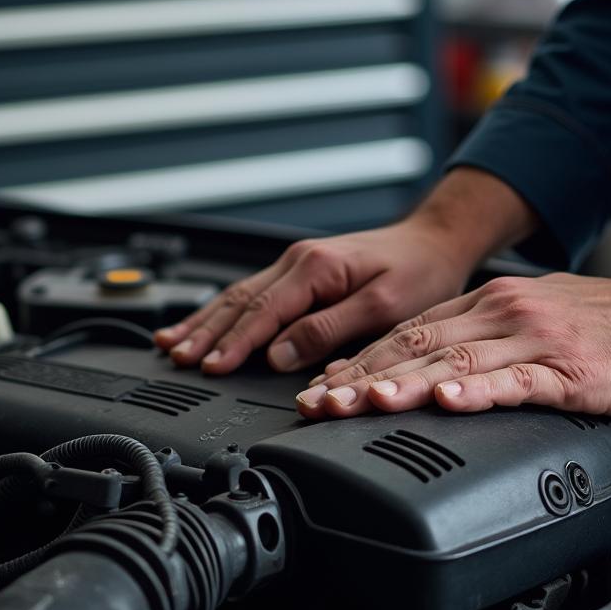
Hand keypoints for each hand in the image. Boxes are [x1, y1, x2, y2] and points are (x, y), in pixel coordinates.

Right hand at [154, 168, 538, 374]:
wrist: (436, 242)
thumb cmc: (419, 272)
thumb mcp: (382, 306)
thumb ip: (329, 330)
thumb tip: (280, 355)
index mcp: (317, 267)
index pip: (263, 311)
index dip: (235, 343)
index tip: (211, 367)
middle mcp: (300, 260)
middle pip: (240, 301)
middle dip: (206, 333)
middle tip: (178, 359)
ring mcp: (298, 263)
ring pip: (239, 295)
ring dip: (206, 322)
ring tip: (174, 344)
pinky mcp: (302, 271)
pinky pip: (253, 292)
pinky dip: (224, 311)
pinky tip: (206, 322)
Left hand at [296, 230, 610, 418]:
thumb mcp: (537, 317)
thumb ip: (489, 336)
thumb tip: (442, 363)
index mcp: (492, 305)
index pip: (411, 330)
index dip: (362, 359)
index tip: (323, 383)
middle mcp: (504, 315)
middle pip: (417, 345)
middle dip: (358, 376)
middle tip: (314, 402)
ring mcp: (535, 341)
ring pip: (453, 363)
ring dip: (397, 386)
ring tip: (354, 405)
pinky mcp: (571, 370)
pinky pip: (516, 382)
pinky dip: (476, 393)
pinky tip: (446, 404)